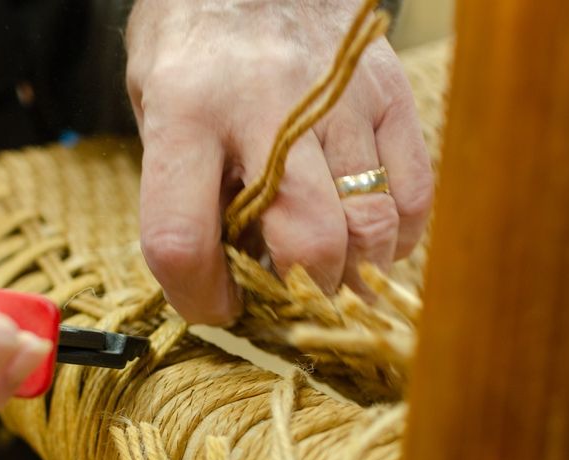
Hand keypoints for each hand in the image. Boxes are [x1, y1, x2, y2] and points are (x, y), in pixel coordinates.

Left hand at [126, 0, 433, 323]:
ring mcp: (337, 97)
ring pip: (369, 223)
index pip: (181, 238)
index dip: (198, 297)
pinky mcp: (389, 92)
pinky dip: (395, 235)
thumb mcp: (155, 107)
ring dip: (351, 271)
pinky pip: (413, 191)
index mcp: (184, 111)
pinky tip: (367, 234)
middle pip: (305, 238)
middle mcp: (264, 105)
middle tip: (288, 294)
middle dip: (299, 292)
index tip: (216, 306)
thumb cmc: (194, 44)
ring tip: (328, 269)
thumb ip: (185, 190)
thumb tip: (230, 278)